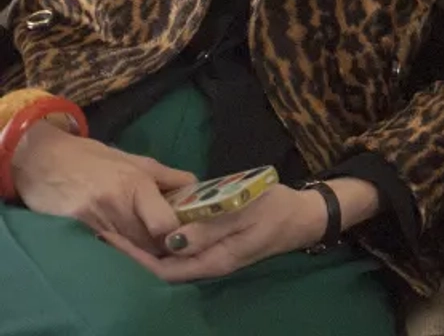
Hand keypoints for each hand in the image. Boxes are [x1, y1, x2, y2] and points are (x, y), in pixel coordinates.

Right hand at [11, 122, 194, 253]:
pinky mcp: (74, 233)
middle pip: (148, 244)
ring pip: (128, 251)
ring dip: (140, 252)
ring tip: (146, 246)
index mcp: (136, 184)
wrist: (42, 161)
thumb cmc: (93, 158)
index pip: (165, 224)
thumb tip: (197, 187)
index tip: (183, 236)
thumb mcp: (135, 160)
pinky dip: (116, 252)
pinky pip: (104, 251)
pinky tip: (120, 247)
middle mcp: (115, 205)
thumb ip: (167, 176)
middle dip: (161, 248)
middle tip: (168, 246)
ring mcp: (93, 222)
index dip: (177, 235)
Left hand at [99, 182, 333, 281]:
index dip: (132, 257)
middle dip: (130, 253)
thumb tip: (172, 240)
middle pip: (159, 267)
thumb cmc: (278, 210)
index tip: (108, 237)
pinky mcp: (213, 244)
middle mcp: (207, 264)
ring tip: (116, 226)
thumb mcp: (248, 212)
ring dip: (142, 246)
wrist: (304, 216)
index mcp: (214, 260)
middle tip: (102, 230)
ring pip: (168, 259)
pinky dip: (159, 239)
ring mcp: (210, 255)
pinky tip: (148, 223)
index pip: (162, 269)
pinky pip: (179, 248)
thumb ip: (212, 227)